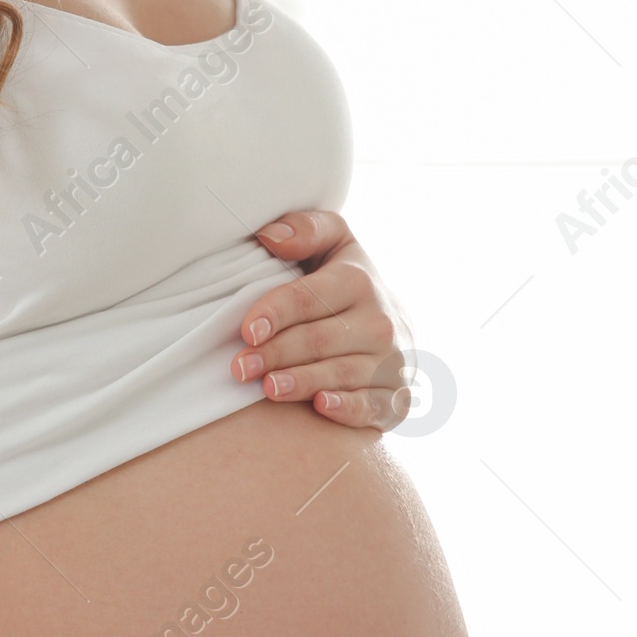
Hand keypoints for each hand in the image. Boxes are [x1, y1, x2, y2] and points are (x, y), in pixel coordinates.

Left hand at [232, 209, 411, 431]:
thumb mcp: (332, 244)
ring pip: (341, 374)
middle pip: (319, 340)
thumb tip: (269, 237)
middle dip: (276, 354)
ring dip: (302, 382)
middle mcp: (381, 320)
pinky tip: (322, 406)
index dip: (275, 313)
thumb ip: (305, 230)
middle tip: (239, 368)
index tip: (246, 330)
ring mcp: (392, 360)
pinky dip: (349, 407)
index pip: (309, 298)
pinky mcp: (397, 395)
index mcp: (359, 280)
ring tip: (267, 388)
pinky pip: (373, 405)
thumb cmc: (342, 283)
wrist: (391, 323)